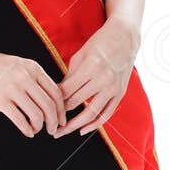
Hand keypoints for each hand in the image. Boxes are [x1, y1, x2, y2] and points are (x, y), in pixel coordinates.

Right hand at [0, 45, 67, 137]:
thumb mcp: (18, 64)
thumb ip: (33, 78)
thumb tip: (48, 98)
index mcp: (33, 68)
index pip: (56, 92)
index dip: (62, 110)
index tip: (62, 120)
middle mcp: (25, 77)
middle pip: (49, 105)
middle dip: (54, 122)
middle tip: (53, 130)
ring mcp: (12, 88)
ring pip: (36, 114)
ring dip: (40, 127)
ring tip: (37, 130)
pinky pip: (20, 119)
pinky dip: (27, 129)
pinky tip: (27, 132)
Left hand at [53, 16, 139, 136]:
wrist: (125, 37)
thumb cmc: (99, 43)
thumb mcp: (80, 55)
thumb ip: (69, 76)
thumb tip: (57, 95)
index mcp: (90, 67)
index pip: (66, 91)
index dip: (53, 101)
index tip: (44, 107)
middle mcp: (103, 79)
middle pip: (75, 103)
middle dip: (59, 114)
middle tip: (47, 122)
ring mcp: (113, 88)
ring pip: (91, 113)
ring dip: (74, 125)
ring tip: (61, 132)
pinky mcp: (120, 93)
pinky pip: (106, 114)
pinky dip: (94, 125)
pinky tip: (82, 131)